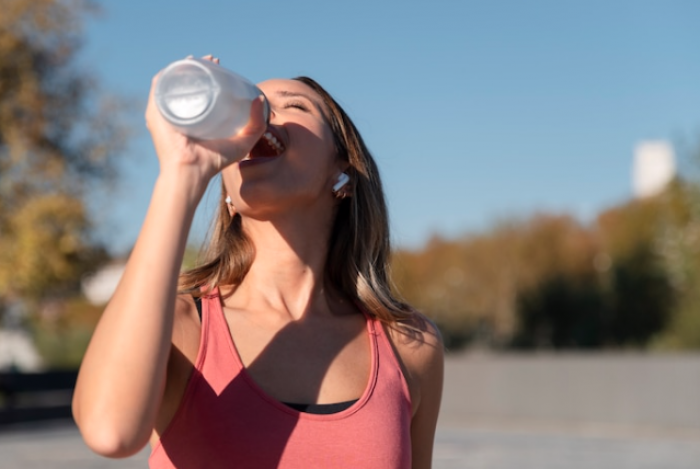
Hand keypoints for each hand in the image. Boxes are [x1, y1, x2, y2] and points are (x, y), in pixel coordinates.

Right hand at [144, 55, 266, 183]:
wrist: (191, 171)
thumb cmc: (215, 161)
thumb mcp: (243, 141)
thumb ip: (257, 123)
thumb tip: (260, 98)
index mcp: (197, 117)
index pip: (201, 90)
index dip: (210, 74)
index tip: (219, 64)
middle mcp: (180, 113)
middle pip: (186, 83)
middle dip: (197, 67)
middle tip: (211, 60)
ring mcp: (165, 112)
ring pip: (171, 82)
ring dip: (181, 67)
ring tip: (195, 59)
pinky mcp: (155, 113)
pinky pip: (158, 88)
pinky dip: (166, 75)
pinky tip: (177, 66)